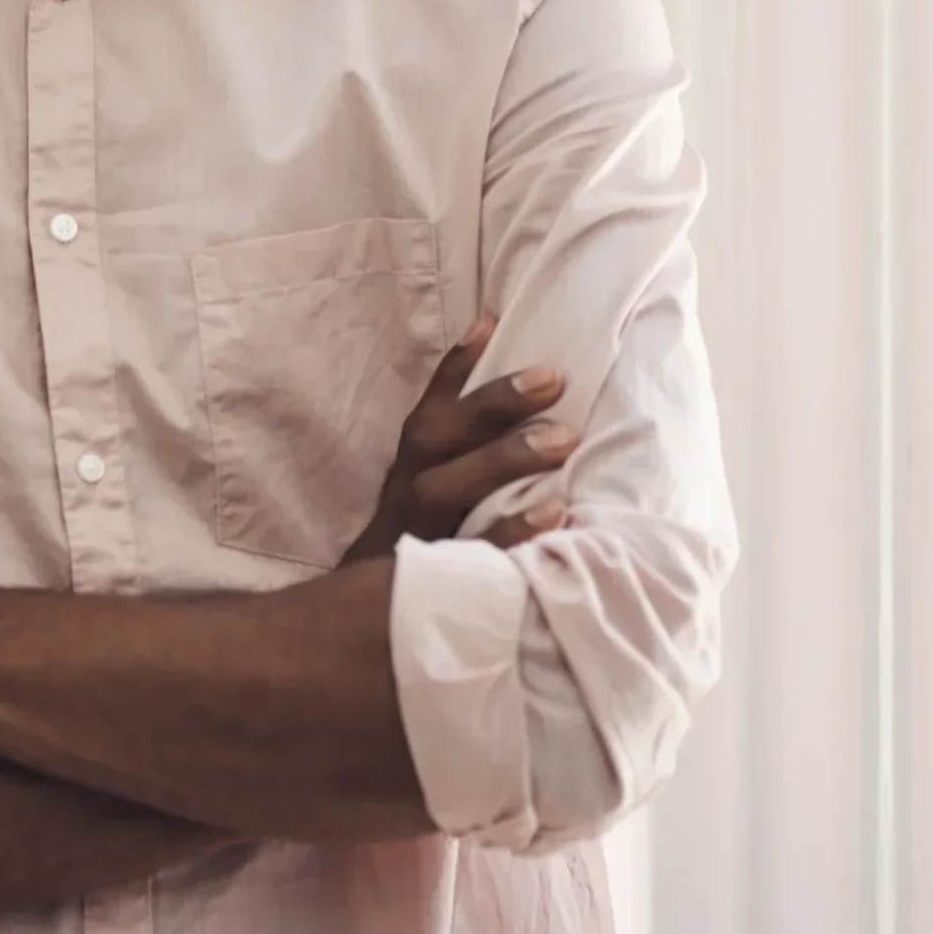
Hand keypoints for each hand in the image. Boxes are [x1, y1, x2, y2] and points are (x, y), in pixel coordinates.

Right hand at [340, 313, 574, 562]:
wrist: (368, 612)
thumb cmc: (424, 538)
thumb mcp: (434, 486)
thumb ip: (470, 445)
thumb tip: (521, 390)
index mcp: (413, 463)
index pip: (432, 406)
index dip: (457, 365)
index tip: (491, 321)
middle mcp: (409, 488)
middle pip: (439, 437)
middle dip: (493, 404)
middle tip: (553, 378)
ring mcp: (418, 532)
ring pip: (448, 488)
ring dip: (503, 460)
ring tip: (563, 439)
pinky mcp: (434, 577)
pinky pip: (471, 552)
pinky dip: (512, 532)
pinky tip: (555, 514)